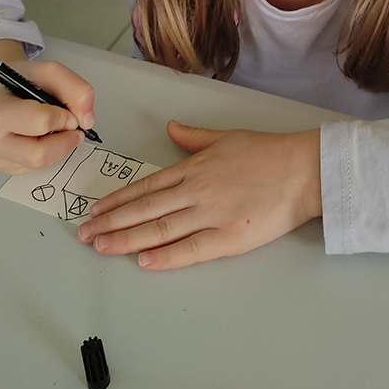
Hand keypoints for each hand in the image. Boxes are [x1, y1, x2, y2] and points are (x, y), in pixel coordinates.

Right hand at [0, 53, 95, 174]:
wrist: (1, 88)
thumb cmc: (21, 80)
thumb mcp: (50, 71)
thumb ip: (76, 89)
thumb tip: (87, 120)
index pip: (39, 124)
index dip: (63, 118)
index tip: (68, 112)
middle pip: (39, 155)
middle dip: (64, 140)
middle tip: (70, 125)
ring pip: (40, 165)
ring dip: (59, 146)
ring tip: (57, 128)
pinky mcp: (3, 168)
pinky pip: (36, 169)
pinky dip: (49, 152)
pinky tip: (43, 136)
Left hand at [77, 122, 321, 269]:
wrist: (303, 170)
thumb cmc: (269, 153)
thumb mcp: (227, 137)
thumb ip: (195, 137)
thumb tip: (171, 127)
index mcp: (194, 167)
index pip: (146, 187)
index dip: (118, 200)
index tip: (96, 210)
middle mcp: (196, 191)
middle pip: (144, 209)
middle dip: (111, 222)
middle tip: (85, 233)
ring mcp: (210, 215)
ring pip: (159, 229)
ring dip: (126, 240)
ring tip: (102, 247)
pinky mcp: (228, 238)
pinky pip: (189, 250)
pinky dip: (164, 256)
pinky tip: (143, 261)